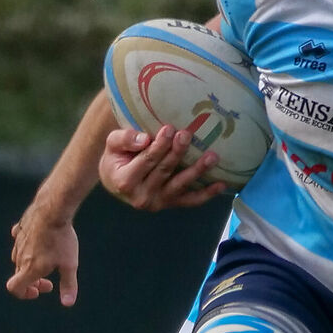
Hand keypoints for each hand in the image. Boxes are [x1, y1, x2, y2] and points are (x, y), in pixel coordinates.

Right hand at [6, 204, 81, 305]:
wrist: (53, 210)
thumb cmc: (62, 239)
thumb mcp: (70, 265)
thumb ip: (68, 285)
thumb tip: (68, 304)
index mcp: (29, 269)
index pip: (14, 288)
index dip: (24, 294)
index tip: (40, 290)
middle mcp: (19, 257)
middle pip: (19, 275)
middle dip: (33, 281)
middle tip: (51, 280)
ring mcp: (18, 242)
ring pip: (18, 259)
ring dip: (29, 265)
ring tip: (48, 260)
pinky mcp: (19, 229)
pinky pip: (18, 241)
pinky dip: (26, 246)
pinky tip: (38, 241)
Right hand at [99, 125, 228, 210]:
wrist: (115, 181)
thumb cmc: (116, 158)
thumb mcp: (112, 145)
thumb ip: (124, 139)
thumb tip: (145, 139)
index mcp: (125, 181)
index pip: (146, 161)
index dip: (159, 145)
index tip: (170, 128)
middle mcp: (142, 196)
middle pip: (164, 171)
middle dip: (177, 152)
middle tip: (188, 134)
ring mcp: (158, 202)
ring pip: (180, 185)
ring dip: (197, 171)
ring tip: (212, 156)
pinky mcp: (170, 204)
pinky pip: (190, 201)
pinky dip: (206, 194)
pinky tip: (221, 185)